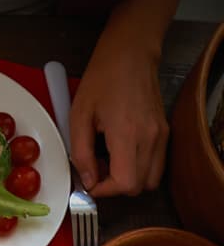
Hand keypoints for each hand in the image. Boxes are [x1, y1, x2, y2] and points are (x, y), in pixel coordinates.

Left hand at [70, 19, 168, 197]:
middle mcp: (151, 137)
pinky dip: (139, 168)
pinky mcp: (166, 131)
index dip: (105, 191)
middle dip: (115, 187)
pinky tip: (120, 152)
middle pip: (140, 186)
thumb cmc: (102, 80)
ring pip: (151, 179)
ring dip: (128, 179)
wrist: (130, 55)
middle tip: (95, 170)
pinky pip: (156, 164)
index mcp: (128, 133)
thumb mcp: (78, 117)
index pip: (125, 183)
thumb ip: (81, 154)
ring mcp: (162, 135)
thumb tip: (88, 181)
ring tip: (107, 161)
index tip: (89, 183)